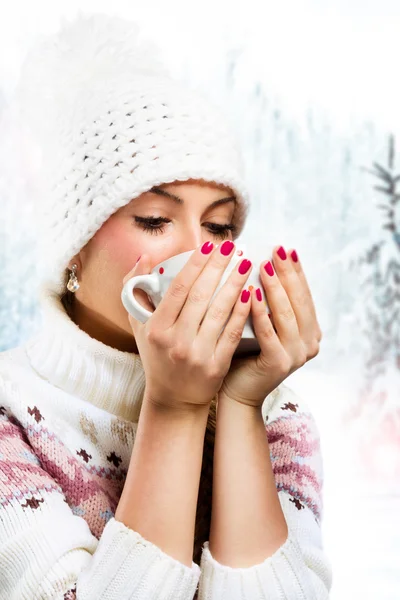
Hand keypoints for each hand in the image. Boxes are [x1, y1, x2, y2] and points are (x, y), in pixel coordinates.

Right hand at [122, 240, 252, 412]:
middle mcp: (175, 341)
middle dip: (218, 267)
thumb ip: (135, 289)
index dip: (195, 265)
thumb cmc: (156, 355)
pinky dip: (242, 312)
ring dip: (235, 284)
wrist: (173, 399)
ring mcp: (196, 355)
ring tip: (245, 264)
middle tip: (232, 246)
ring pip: (219, 312)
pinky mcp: (216, 366)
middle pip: (201, 296)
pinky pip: (231, 333)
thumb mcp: (139, 325)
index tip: (209, 245)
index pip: (178, 289)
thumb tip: (145, 256)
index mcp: (156, 328)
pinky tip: (251, 294)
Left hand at [218, 245, 321, 408]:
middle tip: (278, 250)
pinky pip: (269, 332)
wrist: (236, 391)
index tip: (285, 249)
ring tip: (264, 265)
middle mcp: (310, 343)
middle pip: (298, 301)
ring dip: (276, 288)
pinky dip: (260, 311)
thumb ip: (267, 301)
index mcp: (309, 331)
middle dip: (287, 273)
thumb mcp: (261, 322)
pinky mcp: (280, 364)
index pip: (303, 294)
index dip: (295, 271)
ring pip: (286, 314)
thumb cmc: (244, 353)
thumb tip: (259, 261)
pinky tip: (251, 292)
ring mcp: (297, 355)